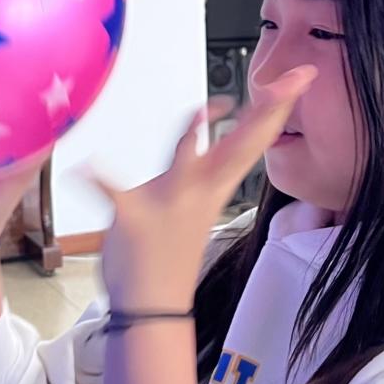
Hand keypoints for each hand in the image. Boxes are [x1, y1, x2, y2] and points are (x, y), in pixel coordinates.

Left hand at [93, 67, 315, 311]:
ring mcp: (168, 202)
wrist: (152, 306)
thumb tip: (197, 135)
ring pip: (185, 158)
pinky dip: (97, 178)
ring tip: (199, 110)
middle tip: (294, 79)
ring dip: (191, 135)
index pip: (252, 140)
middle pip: (239, 144)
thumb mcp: (191, 202)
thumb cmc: (168, 253)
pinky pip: (113, 191)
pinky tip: (85, 167)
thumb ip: (195, 166)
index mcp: (213, 186)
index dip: (276, 108)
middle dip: (267, 111)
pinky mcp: (133, 216)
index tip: (298, 77)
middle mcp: (197, 190)